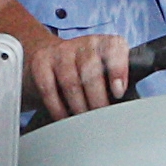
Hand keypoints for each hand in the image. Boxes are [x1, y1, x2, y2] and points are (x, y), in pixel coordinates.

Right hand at [17, 25, 135, 116]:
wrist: (45, 52)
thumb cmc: (80, 66)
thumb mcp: (101, 65)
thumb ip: (115, 79)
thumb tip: (124, 103)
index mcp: (103, 43)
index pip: (114, 49)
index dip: (118, 70)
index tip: (118, 92)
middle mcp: (83, 44)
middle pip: (91, 71)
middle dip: (97, 99)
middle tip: (100, 118)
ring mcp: (60, 52)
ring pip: (71, 83)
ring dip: (79, 106)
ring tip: (83, 121)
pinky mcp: (40, 62)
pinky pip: (49, 89)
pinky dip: (57, 107)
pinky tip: (63, 117)